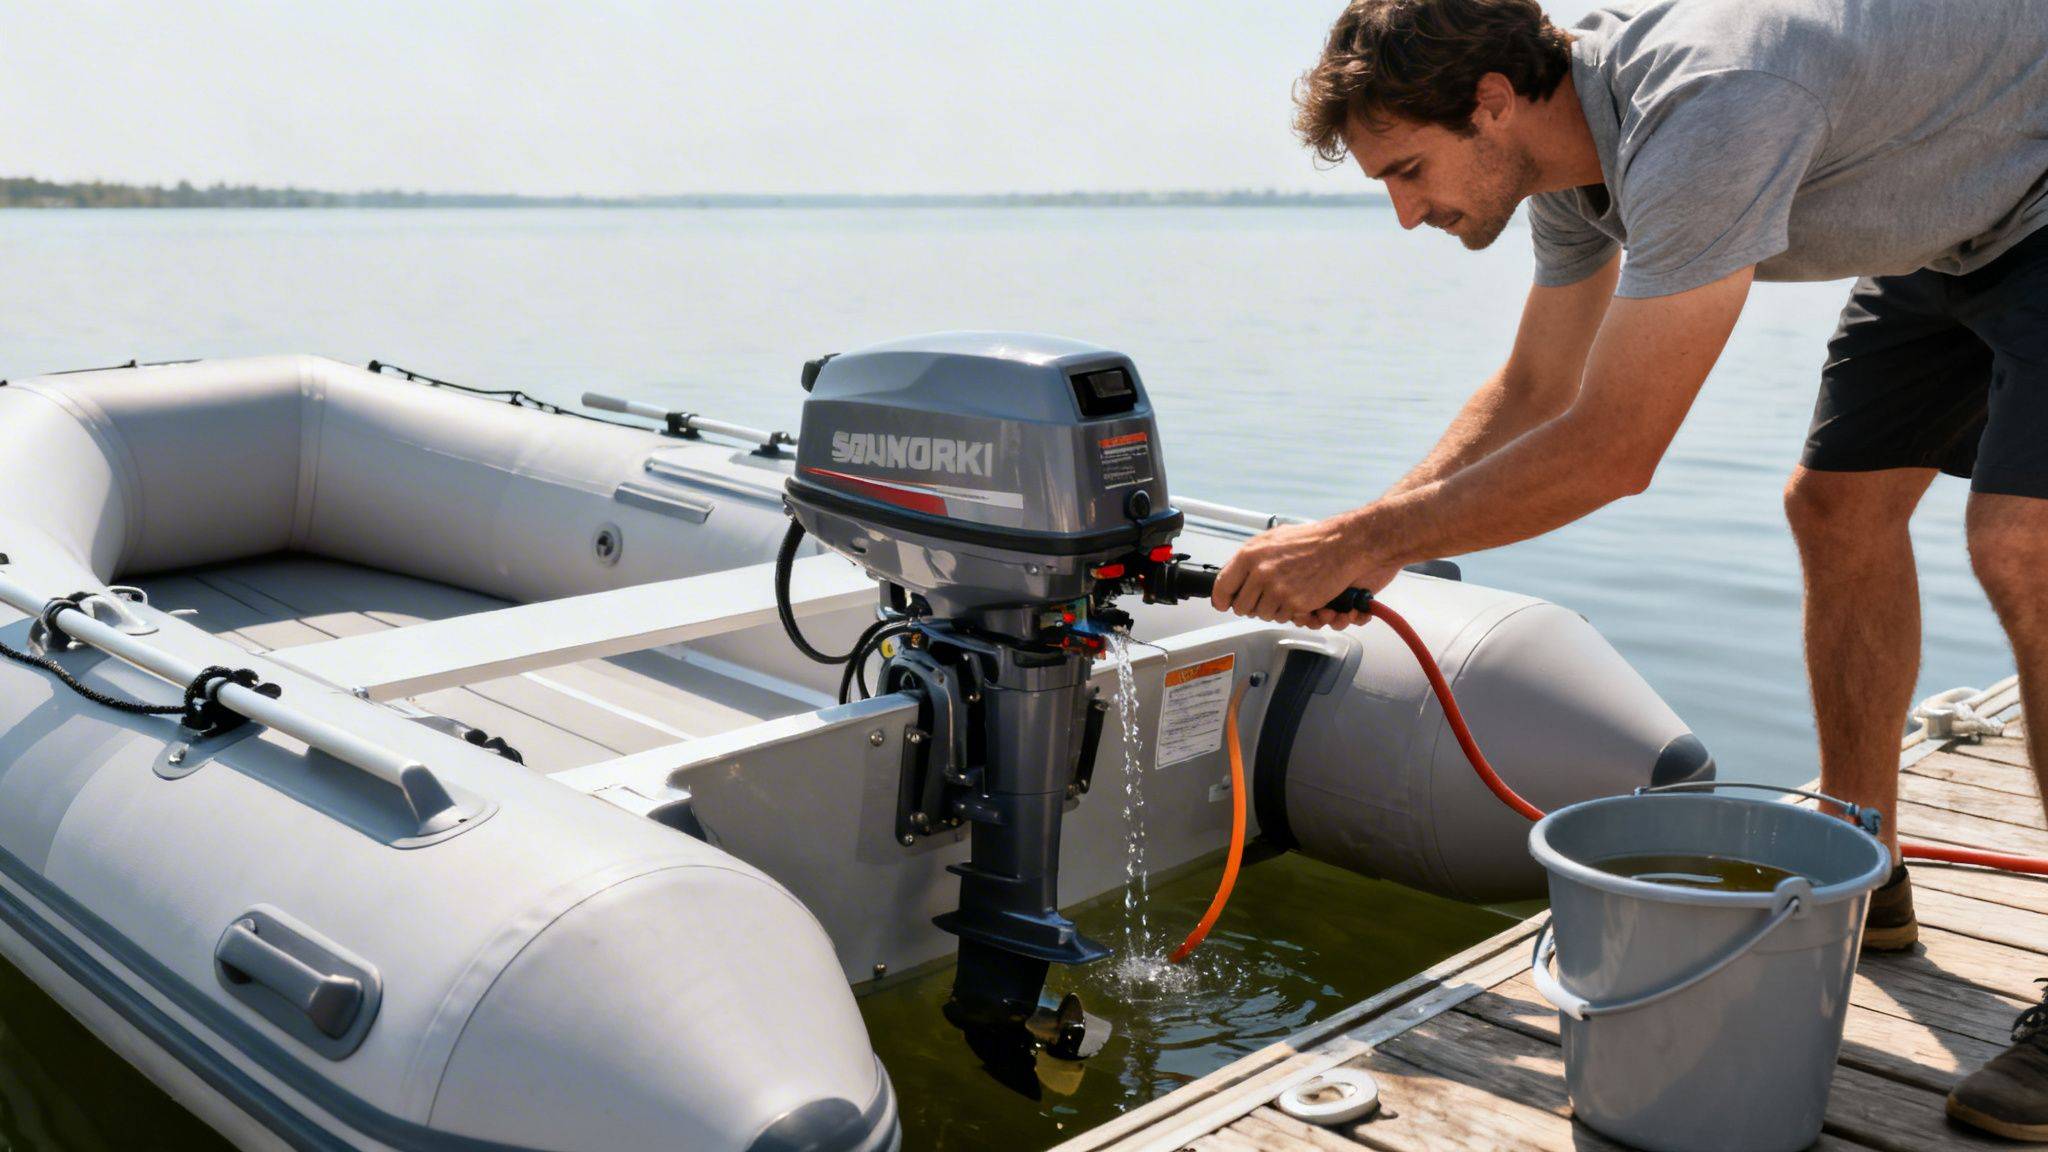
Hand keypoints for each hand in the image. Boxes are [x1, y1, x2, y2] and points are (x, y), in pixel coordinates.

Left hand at [1210, 514, 1398, 624]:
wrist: (1342, 545)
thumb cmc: (1312, 541)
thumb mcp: (1273, 539)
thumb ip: (1251, 558)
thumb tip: (1234, 574)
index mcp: (1250, 554)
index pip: (1222, 585)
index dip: (1222, 598)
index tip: (1223, 603)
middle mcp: (1260, 572)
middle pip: (1241, 606)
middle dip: (1251, 606)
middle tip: (1264, 598)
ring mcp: (1276, 589)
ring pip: (1262, 615)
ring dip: (1273, 609)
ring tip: (1287, 592)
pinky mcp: (1294, 602)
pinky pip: (1284, 617)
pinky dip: (1291, 612)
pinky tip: (1300, 596)